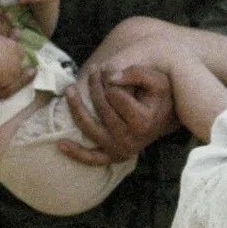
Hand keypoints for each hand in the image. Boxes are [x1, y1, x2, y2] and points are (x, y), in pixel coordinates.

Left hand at [60, 65, 177, 165]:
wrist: (166, 118)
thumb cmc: (160, 97)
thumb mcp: (157, 80)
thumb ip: (137, 73)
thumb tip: (111, 78)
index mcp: (142, 122)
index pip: (115, 96)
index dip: (112, 81)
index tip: (113, 73)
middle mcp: (130, 140)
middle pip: (101, 108)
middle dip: (94, 86)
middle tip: (93, 69)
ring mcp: (120, 150)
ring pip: (89, 128)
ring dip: (76, 107)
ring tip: (69, 90)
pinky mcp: (113, 156)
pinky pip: (91, 158)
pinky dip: (75, 152)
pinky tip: (60, 143)